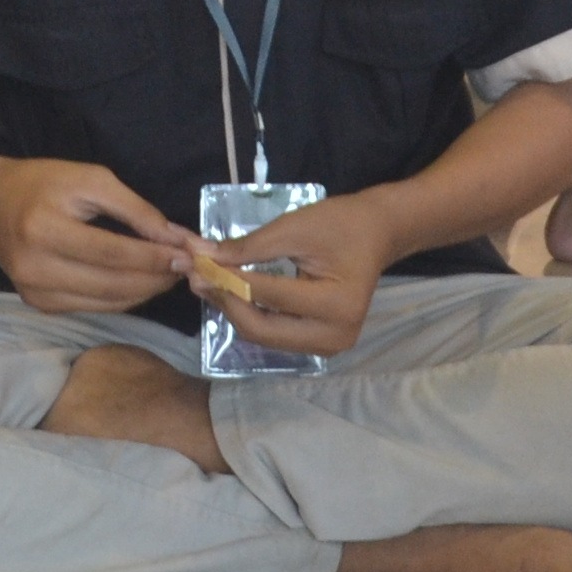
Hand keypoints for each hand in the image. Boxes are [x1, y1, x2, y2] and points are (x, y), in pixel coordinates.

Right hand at [0, 159, 193, 314]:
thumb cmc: (42, 184)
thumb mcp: (90, 180)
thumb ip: (135, 210)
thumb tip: (177, 239)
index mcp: (44, 229)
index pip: (112, 253)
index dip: (154, 258)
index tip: (189, 255)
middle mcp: (36, 267)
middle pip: (112, 284)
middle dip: (156, 278)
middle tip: (186, 267)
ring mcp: (35, 292)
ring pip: (107, 303)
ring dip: (145, 291)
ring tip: (168, 274)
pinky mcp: (39, 304)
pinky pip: (93, 307)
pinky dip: (123, 298)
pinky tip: (140, 282)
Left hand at [186, 189, 396, 359]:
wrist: (376, 234)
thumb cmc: (341, 224)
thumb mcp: (294, 227)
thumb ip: (248, 247)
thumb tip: (201, 256)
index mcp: (337, 305)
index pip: (268, 296)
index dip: (228, 280)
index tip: (196, 261)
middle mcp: (335, 336)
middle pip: (261, 328)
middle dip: (225, 300)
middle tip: (195, 275)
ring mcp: (328, 346)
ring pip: (263, 336)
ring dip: (232, 309)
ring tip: (208, 281)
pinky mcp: (319, 346)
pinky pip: (273, 335)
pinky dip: (249, 314)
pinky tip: (230, 292)